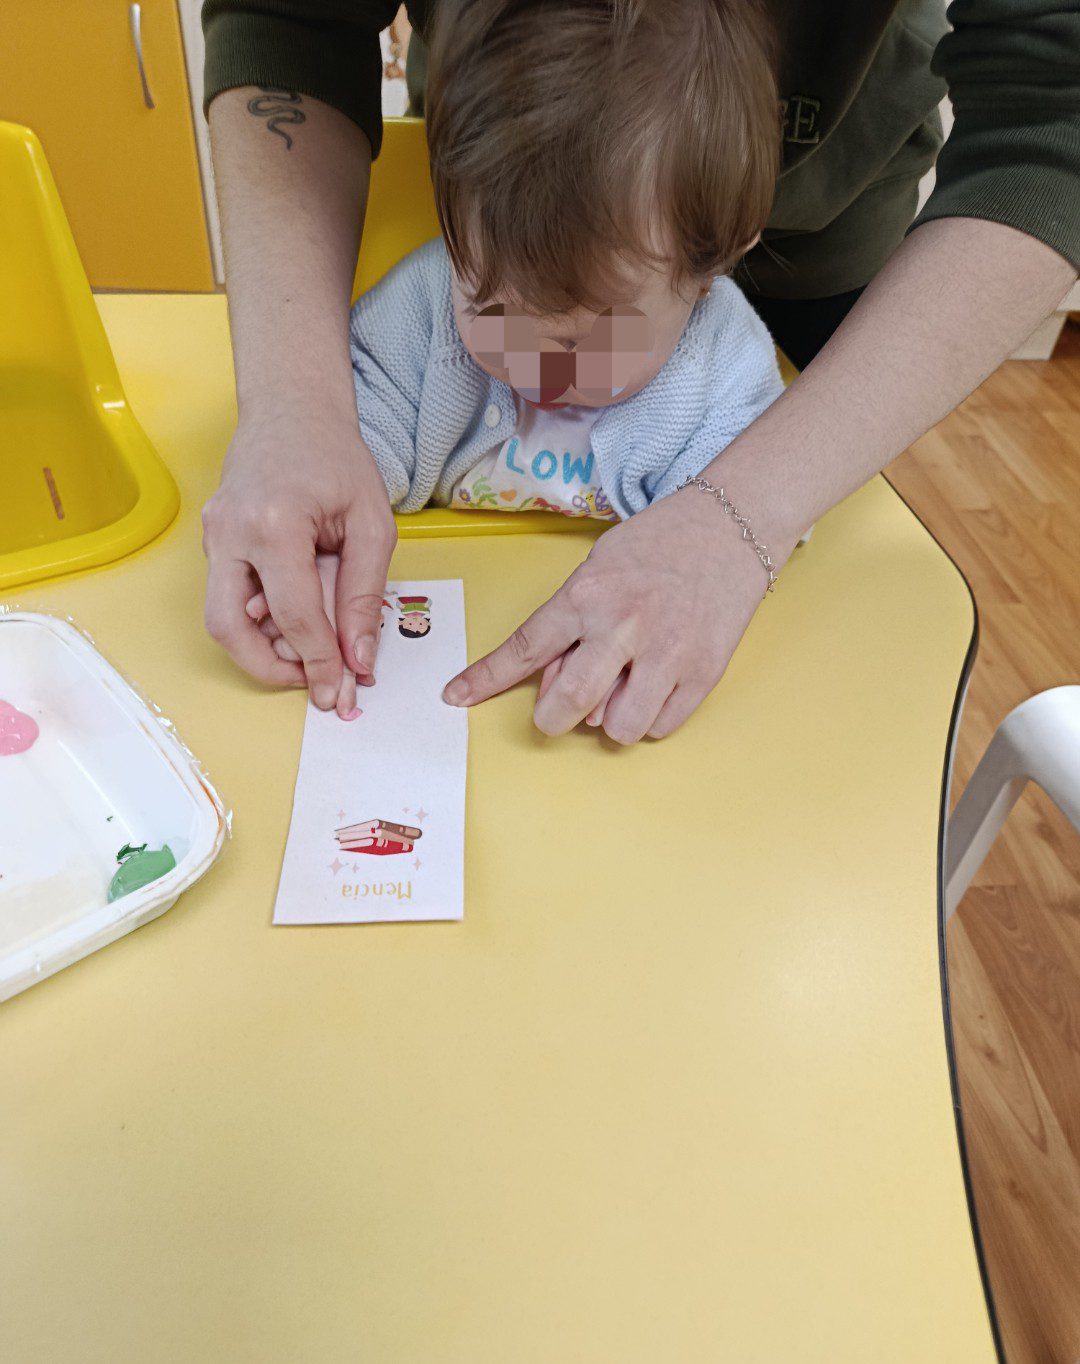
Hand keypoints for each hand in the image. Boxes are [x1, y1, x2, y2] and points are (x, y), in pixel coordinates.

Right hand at [201, 403, 395, 708]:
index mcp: (274, 524)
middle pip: (229, 628)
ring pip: (221, 617)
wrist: (292, 410)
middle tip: (312, 683)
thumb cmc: (336, 459)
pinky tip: (297, 621)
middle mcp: (230, 533)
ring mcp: (212, 536)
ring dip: (262, 647)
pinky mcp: (211, 540)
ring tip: (311, 654)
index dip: (319, 661)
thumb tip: (357, 658)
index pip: (294, 615)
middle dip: (268, 669)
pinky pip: (228, 595)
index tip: (339, 691)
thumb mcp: (372, 524)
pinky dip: (259, 620)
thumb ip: (364, 594)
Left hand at [442, 486, 795, 742]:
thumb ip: (572, 625)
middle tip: (560, 711)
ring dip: (610, 721)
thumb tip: (557, 684)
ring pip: (619, 728)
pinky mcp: (704, 672)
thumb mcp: (597, 568)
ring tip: (623, 688)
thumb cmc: (657, 545)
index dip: (485, 679)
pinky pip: (662, 726)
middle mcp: (623, 626)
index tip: (456, 697)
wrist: (729, 527)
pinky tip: (655, 686)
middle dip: (554, 718)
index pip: (525, 647)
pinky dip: (651, 718)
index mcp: (587, 595)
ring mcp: (667, 652)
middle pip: (570, 703)